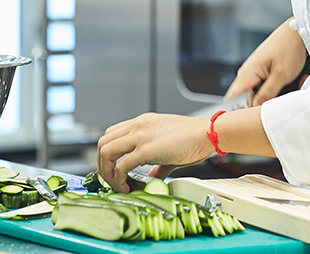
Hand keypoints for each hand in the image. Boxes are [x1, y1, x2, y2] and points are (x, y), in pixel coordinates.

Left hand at [97, 113, 212, 191]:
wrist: (207, 133)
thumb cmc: (194, 137)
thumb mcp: (168, 145)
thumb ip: (156, 161)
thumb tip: (151, 176)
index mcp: (142, 122)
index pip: (112, 134)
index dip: (108, 153)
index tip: (112, 167)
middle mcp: (138, 125)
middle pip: (103, 142)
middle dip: (102, 163)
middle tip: (110, 178)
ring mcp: (140, 135)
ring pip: (106, 151)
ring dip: (106, 171)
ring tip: (116, 184)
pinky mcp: (146, 149)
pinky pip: (121, 165)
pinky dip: (118, 179)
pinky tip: (126, 187)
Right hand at [224, 18, 306, 105]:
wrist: (299, 32)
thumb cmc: (288, 47)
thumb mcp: (280, 74)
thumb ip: (267, 94)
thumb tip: (255, 110)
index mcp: (247, 73)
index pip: (232, 99)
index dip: (240, 112)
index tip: (255, 118)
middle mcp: (248, 74)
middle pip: (250, 100)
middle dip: (267, 104)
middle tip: (284, 100)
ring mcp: (257, 73)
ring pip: (263, 95)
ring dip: (278, 96)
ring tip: (294, 86)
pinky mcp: (266, 73)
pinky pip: (270, 88)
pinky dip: (282, 88)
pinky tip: (296, 81)